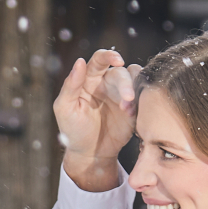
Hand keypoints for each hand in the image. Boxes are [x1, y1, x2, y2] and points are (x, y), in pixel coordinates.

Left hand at [53, 47, 135, 189]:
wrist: (89, 153)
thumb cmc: (73, 130)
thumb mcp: (65, 108)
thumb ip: (71, 85)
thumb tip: (80, 61)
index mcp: (90, 78)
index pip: (100, 59)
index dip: (109, 55)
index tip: (118, 60)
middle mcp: (107, 83)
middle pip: (121, 72)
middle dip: (126, 83)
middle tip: (127, 98)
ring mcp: (121, 95)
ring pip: (135, 81)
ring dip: (135, 90)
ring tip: (128, 108)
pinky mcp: (133, 108)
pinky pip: (142, 98)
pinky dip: (140, 102)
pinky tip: (132, 114)